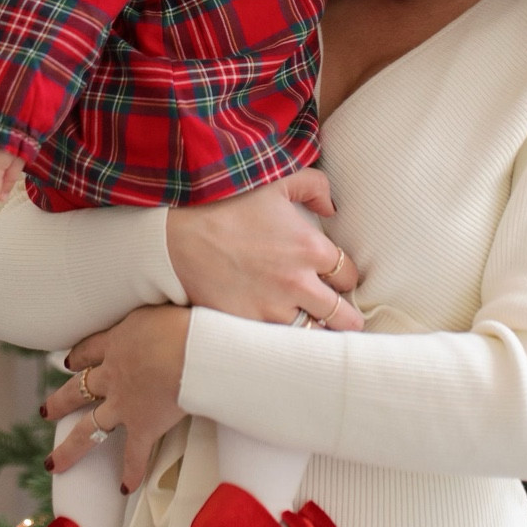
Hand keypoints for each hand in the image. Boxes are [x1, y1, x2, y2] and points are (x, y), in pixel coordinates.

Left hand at [43, 306, 190, 492]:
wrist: (192, 349)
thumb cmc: (187, 319)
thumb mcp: (168, 302)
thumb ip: (164, 308)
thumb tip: (184, 290)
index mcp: (118, 341)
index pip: (90, 349)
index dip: (78, 357)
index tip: (68, 361)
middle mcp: (113, 374)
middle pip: (79, 389)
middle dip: (61, 402)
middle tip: (45, 412)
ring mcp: (124, 403)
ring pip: (89, 427)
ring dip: (71, 447)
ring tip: (53, 462)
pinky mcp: (143, 425)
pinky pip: (133, 454)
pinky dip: (130, 472)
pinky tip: (124, 487)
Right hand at [165, 171, 362, 328]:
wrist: (178, 235)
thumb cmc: (226, 205)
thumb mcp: (275, 182)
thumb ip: (313, 186)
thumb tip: (332, 206)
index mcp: (311, 248)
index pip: (348, 275)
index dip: (345, 277)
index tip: (336, 279)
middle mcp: (299, 283)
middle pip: (342, 315)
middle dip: (346, 317)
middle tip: (344, 318)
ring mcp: (273, 309)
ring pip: (313, 335)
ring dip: (316, 332)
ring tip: (315, 331)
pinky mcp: (249, 326)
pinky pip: (278, 345)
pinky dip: (283, 343)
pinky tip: (282, 340)